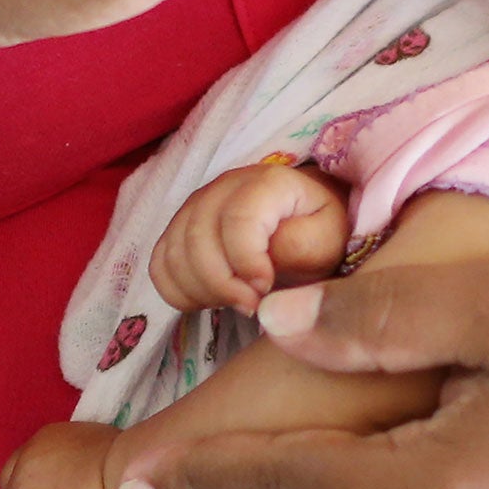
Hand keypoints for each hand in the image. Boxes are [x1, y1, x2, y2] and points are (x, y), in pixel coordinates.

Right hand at [149, 165, 349, 314]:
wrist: (307, 222)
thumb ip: (301, 247)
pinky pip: (159, 265)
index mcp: (265, 183)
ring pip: (173, 254)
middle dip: (223, 284)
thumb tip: (260, 268)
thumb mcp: (329, 239)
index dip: (246, 262)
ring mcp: (195, 207)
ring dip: (202, 291)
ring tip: (236, 302)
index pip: (236, 220)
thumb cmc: (321, 231)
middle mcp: (221, 187)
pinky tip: (211, 300)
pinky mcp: (179, 230)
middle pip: (197, 239)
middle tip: (253, 305)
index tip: (265, 287)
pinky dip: (178, 292)